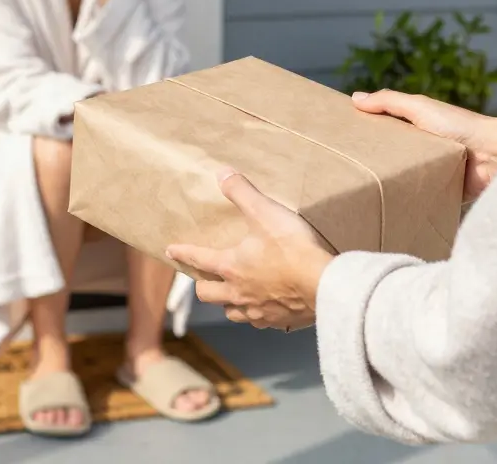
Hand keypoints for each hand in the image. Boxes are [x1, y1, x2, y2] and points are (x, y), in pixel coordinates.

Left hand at [165, 169, 335, 331]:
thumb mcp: (265, 212)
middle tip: (205, 276)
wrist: (326, 284)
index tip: (171, 251)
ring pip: (231, 313)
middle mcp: (238, 293)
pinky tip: (266, 308)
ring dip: (228, 303)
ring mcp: (258, 311)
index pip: (198, 258)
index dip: (183, 252)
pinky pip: (261, 322)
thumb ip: (242, 192)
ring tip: (234, 294)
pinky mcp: (278, 321)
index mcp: (231, 267)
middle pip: (208, 294)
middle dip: (203, 284)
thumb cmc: (293, 247)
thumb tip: (222, 173)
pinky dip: (259, 315)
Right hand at [351, 90, 496, 201]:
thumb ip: (389, 102)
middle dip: (374, 160)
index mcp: (418, 126)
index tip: (343, 138)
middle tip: (347, 169)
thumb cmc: (459, 126)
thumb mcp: (419, 107)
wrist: (492, 157)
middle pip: (392, 153)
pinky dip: (409, 199)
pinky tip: (390, 203)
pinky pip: (420, 196)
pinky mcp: (442, 191)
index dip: (367, 130)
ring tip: (364, 188)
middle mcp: (425, 147)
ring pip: (404, 175)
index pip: (387, 127)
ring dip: (391, 181)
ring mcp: (434, 169)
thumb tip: (356, 98)